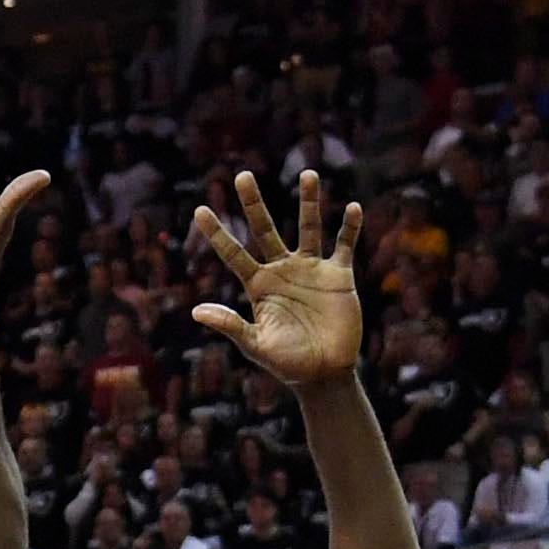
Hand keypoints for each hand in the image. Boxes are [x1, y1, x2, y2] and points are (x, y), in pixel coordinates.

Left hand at [193, 167, 367, 392]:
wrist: (324, 374)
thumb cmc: (286, 363)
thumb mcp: (254, 345)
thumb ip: (230, 325)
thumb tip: (197, 311)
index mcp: (258, 285)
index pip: (233, 253)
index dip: (217, 233)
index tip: (200, 210)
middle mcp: (282, 271)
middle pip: (265, 229)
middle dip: (254, 204)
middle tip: (242, 176)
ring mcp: (311, 270)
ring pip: (308, 228)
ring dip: (309, 202)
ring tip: (308, 174)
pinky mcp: (339, 277)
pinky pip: (344, 246)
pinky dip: (349, 228)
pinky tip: (352, 208)